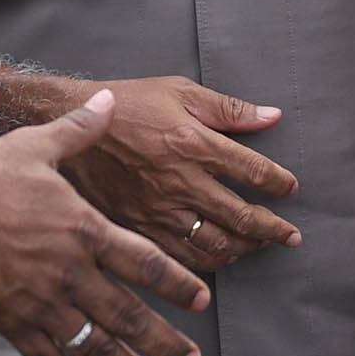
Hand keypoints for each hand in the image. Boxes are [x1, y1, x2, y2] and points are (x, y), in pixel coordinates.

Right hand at [0, 90, 209, 355]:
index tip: (201, 301)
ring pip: (93, 345)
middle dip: (164, 341)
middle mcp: (69, 272)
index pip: (146, 263)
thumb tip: (106, 99)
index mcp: (84, 230)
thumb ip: (78, 130)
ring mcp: (40, 302)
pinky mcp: (9, 322)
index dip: (178, 285)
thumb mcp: (34, 146)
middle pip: (129, 314)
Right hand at [57, 77, 300, 271]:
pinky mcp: (135, 227)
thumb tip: (272, 116)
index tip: (291, 188)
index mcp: (194, 143)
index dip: (279, 183)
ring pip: (212, 245)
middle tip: (290, 236)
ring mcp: (157, 210)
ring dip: (242, 250)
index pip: (254, 171)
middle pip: (241, 217)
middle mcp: (180, 182)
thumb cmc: (125, 104)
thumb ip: (228, 108)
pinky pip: (178, 258)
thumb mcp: (178, 91)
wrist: (63, 123)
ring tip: (256, 246)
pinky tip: (215, 259)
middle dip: (273, 230)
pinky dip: (204, 264)